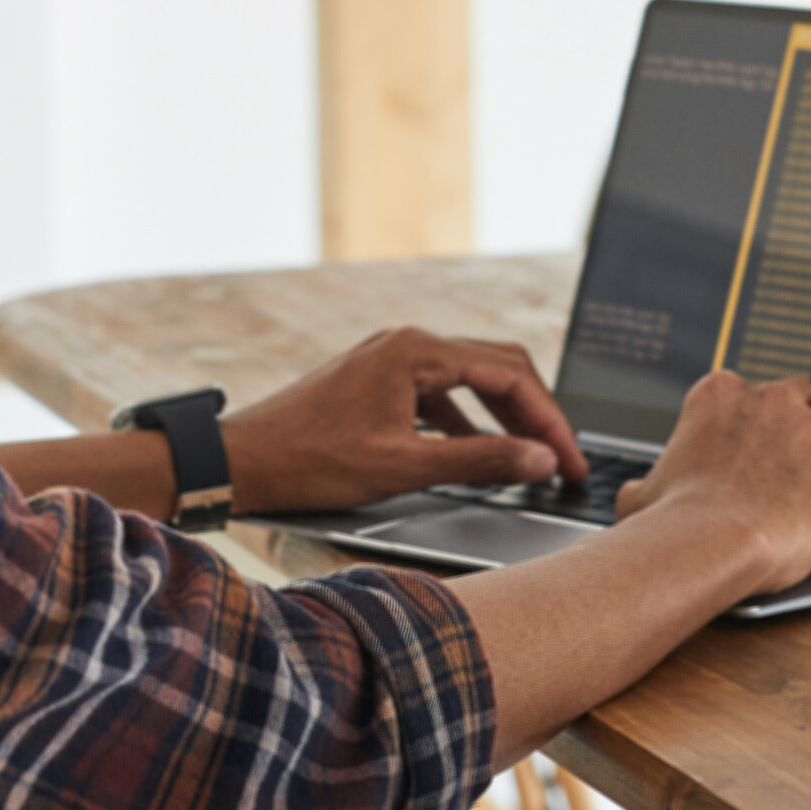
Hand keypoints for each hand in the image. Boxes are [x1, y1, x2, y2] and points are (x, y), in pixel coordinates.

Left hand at [220, 328, 589, 515]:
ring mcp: (392, 359)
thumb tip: (541, 459)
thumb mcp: (403, 466)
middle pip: (498, 367)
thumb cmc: (311, 462)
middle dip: (536, 413)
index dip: (550, 421)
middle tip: (564, 459)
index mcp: (417, 352)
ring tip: (531, 458)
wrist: (240, 461)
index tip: (571, 462)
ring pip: (471, 379)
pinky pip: (441, 393)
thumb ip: (480, 461)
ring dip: (505, 417)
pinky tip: (477, 455)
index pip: (510, 376)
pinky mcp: (379, 380)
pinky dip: (468, 422)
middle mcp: (408, 343)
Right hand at [613, 370, 810, 598]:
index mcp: (720, 396)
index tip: (756, 447)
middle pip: (804, 393)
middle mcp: (772, 402)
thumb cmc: (672, 522)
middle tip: (798, 457)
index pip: (748, 389)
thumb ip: (646, 486)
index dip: (757, 420)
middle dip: (805, 419)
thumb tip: (633, 497)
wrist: (707, 543)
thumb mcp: (642, 495)